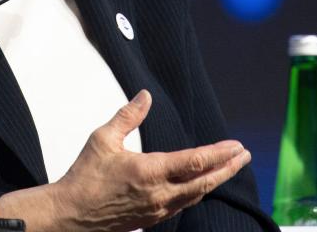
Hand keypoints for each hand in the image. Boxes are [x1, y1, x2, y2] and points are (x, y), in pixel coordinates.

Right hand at [0, 90, 251, 231]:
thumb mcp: (103, 139)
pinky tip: (200, 186)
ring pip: (196, 196)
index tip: (236, 145)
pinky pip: (183, 205)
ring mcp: (157, 210)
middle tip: (244, 156)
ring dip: (216, 181)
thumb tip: (145, 96)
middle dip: (228, 168)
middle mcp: (159, 194)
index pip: (195, 162)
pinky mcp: (152, 219)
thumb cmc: (84, 178)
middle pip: (204, 182)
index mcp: (149, 172)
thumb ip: (128, 116)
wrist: (71, 214)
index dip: (219, 153)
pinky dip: (197, 193)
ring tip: (229, 168)